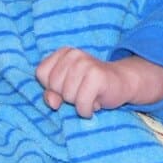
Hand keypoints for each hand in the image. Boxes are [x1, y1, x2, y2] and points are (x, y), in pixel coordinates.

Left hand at [36, 47, 162, 117]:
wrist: (121, 83)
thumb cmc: (89, 86)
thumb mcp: (66, 88)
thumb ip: (52, 93)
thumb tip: (52, 103)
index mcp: (64, 52)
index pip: (41, 73)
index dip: (51, 86)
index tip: (68, 84)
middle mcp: (74, 54)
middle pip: (54, 86)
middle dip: (67, 96)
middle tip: (82, 90)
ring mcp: (86, 63)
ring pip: (68, 96)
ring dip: (79, 103)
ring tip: (90, 95)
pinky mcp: (97, 76)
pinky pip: (81, 104)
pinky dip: (87, 110)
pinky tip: (95, 103)